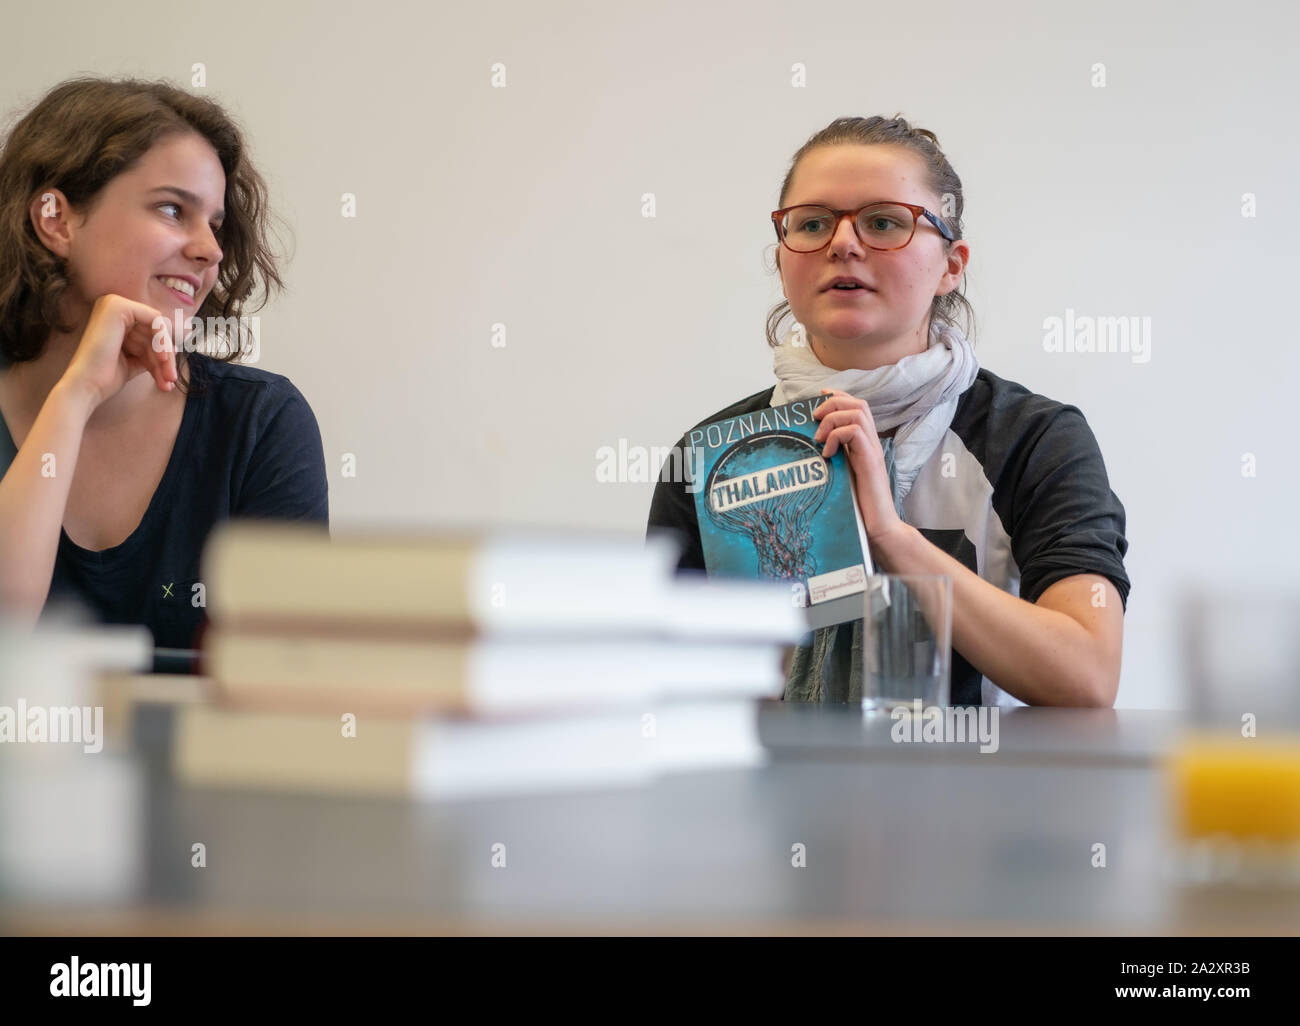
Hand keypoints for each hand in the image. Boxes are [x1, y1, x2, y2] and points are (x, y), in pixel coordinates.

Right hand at [59, 294, 176, 410]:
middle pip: (153, 330)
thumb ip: (150, 350)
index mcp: (112, 317)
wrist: (86, 386)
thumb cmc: (105, 377)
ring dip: (165, 356)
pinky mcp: (118, 307)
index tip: (169, 376)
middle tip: (171, 379)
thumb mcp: (134, 360)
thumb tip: (173, 348)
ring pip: (157, 328)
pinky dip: (162, 342)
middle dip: (165, 357)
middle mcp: (110, 305)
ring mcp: (113, 303)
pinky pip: (155, 320)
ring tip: (168, 378)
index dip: (161, 353)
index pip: (148, 331)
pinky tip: (162, 359)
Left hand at [811, 388, 905, 543]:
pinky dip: (836, 436)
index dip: (838, 396)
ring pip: (857, 413)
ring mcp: (873, 450)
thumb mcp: (841, 474)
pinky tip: (827, 454)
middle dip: (833, 403)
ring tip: (819, 439)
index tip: (819, 396)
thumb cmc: (859, 505)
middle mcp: (872, 443)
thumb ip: (834, 457)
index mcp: (865, 443)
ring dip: (832, 420)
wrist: (878, 526)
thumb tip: (810, 447)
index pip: (857, 406)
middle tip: (815, 418)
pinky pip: (854, 432)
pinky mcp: (870, 460)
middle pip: (858, 404)